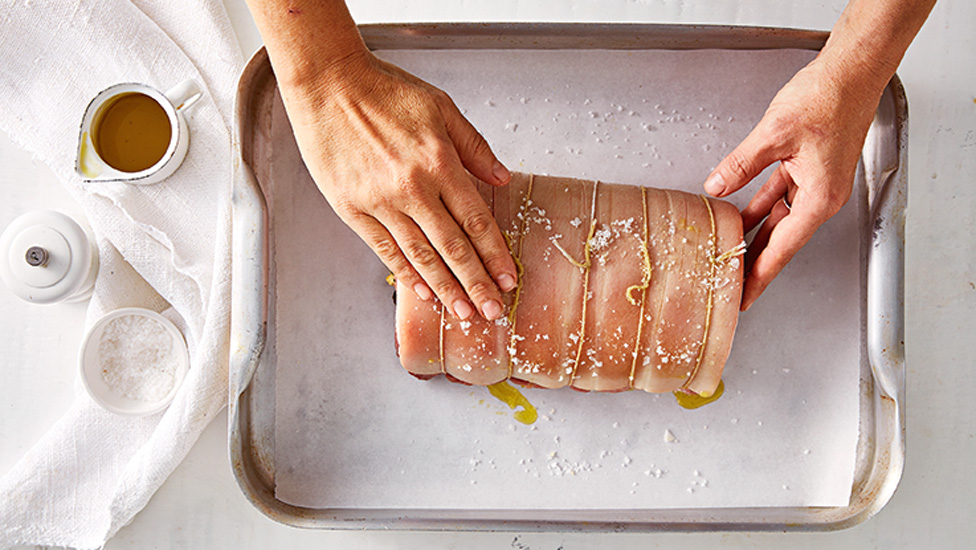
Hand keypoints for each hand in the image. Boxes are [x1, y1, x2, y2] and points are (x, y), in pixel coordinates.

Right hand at [279, 49, 517, 320]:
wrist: (328, 84)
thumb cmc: (384, 91)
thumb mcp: (440, 107)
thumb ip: (474, 146)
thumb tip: (502, 178)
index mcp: (439, 162)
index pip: (476, 220)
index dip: (495, 254)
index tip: (508, 278)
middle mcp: (413, 187)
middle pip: (452, 247)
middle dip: (477, 284)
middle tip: (494, 311)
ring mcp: (380, 201)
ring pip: (421, 256)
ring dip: (446, 289)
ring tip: (464, 314)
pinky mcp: (352, 209)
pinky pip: (386, 250)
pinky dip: (407, 274)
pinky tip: (424, 293)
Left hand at [703, 55, 881, 310]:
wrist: (852, 72)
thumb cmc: (827, 100)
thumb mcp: (773, 135)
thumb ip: (741, 165)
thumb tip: (715, 187)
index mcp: (819, 199)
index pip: (781, 249)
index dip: (759, 276)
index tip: (743, 298)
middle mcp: (820, 197)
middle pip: (780, 241)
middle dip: (754, 264)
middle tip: (731, 287)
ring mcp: (815, 183)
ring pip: (777, 219)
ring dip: (755, 236)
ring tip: (730, 258)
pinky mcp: (808, 168)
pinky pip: (778, 196)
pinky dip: (758, 207)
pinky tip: (738, 217)